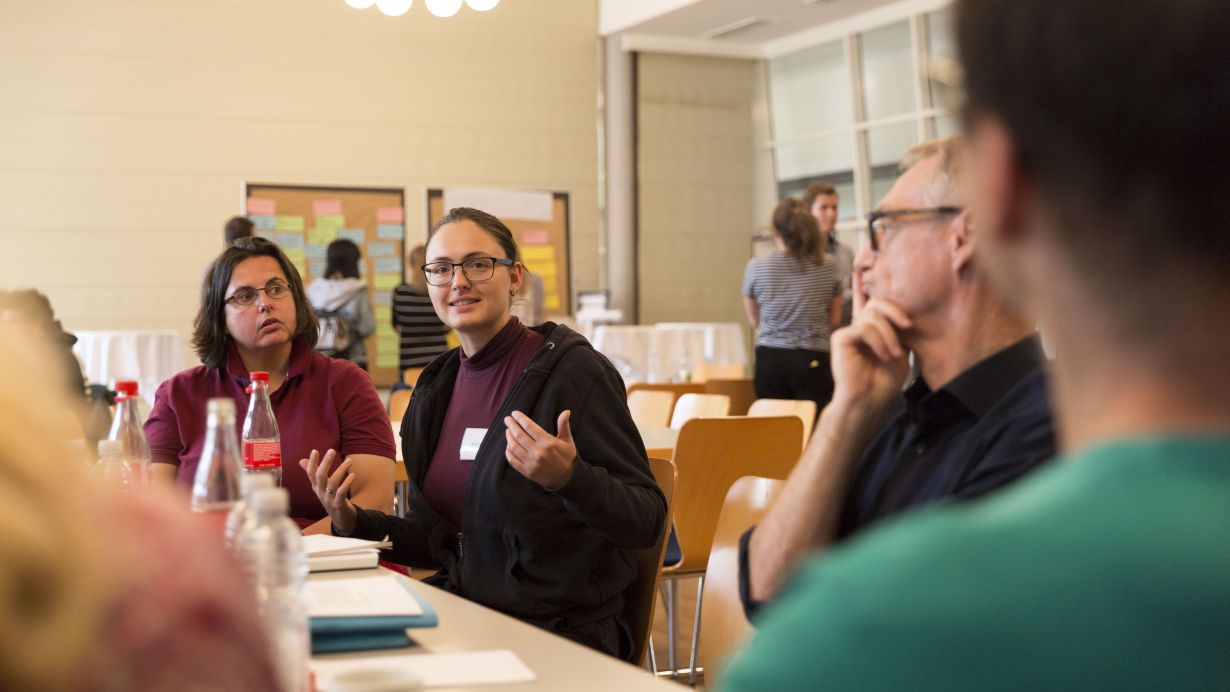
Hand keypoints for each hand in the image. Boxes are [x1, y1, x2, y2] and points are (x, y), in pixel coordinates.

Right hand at [299, 449, 357, 533]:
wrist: (341, 519)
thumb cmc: (331, 499)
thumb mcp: (321, 487)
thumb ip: (314, 474)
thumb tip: (301, 460)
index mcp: (316, 487)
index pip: (310, 473)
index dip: (312, 463)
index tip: (315, 451)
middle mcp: (320, 492)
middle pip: (320, 476)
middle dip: (325, 463)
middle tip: (331, 451)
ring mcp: (329, 499)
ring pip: (332, 484)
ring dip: (341, 470)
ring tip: (349, 460)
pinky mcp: (338, 505)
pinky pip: (341, 493)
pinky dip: (347, 483)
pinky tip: (352, 475)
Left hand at [504, 410, 576, 488]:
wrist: (567, 478)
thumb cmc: (567, 457)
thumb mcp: (568, 440)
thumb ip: (564, 425)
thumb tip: (566, 411)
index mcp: (548, 442)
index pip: (529, 427)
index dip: (520, 419)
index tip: (514, 413)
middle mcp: (538, 452)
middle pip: (519, 435)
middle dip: (511, 425)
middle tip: (507, 419)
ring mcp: (532, 463)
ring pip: (514, 447)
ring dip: (508, 437)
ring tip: (508, 431)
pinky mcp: (527, 472)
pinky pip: (513, 460)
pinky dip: (508, 452)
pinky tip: (508, 446)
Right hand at [830, 269, 912, 414]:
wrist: (869, 401)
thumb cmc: (884, 381)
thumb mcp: (900, 350)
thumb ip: (898, 329)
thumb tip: (904, 313)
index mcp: (872, 328)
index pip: (868, 298)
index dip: (864, 279)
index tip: (865, 253)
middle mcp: (858, 326)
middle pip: (878, 302)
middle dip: (896, 313)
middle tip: (908, 328)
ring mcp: (848, 331)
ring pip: (874, 316)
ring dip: (889, 336)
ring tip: (892, 355)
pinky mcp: (841, 337)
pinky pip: (864, 327)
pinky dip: (878, 341)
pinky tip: (881, 355)